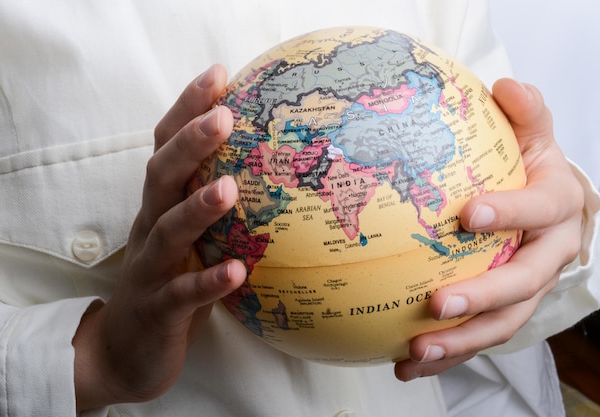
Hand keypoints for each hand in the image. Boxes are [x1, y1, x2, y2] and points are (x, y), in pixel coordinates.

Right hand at [72, 65, 246, 408]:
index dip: (187, 110)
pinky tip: (236, 271)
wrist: (123, 353)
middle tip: (223, 115)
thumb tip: (261, 168)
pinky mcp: (159, 310)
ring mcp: (151, 270)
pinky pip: (182, 295)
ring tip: (229, 188)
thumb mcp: (186, 239)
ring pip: (167, 233)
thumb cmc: (168, 285)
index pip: (166, 148)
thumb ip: (208, 204)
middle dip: (190, 144)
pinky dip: (208, 282)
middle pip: (161, 178)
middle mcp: (150, 229)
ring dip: (196, 209)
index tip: (219, 74)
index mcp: (159, 208)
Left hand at [394, 78, 583, 380]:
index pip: (540, 209)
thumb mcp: (534, 136)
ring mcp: (529, 289)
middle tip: (437, 304)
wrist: (551, 210)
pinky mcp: (505, 310)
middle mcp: (549, 255)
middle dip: (483, 297)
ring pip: (503, 323)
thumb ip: (526, 113)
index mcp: (556, 207)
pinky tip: (407, 365)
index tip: (468, 214)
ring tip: (416, 351)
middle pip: (524, 284)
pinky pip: (478, 337)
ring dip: (461, 341)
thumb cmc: (533, 170)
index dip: (511, 212)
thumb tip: (506, 85)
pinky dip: (446, 355)